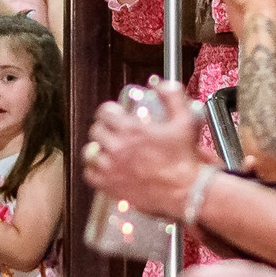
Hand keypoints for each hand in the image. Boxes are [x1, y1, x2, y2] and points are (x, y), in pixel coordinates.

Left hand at [80, 78, 202, 217]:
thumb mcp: (185, 121)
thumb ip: (173, 97)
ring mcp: (110, 168)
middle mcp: (116, 147)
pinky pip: (89, 174)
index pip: (104, 112)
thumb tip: (162, 85)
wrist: (186, 191)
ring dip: (98, 148)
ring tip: (107, 149)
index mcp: (130, 129)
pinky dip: (93, 170)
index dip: (109, 111)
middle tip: (114, 132)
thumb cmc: (184, 160)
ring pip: (89, 152)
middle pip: (96, 130)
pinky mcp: (109, 186)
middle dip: (104, 128)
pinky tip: (103, 167)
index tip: (115, 115)